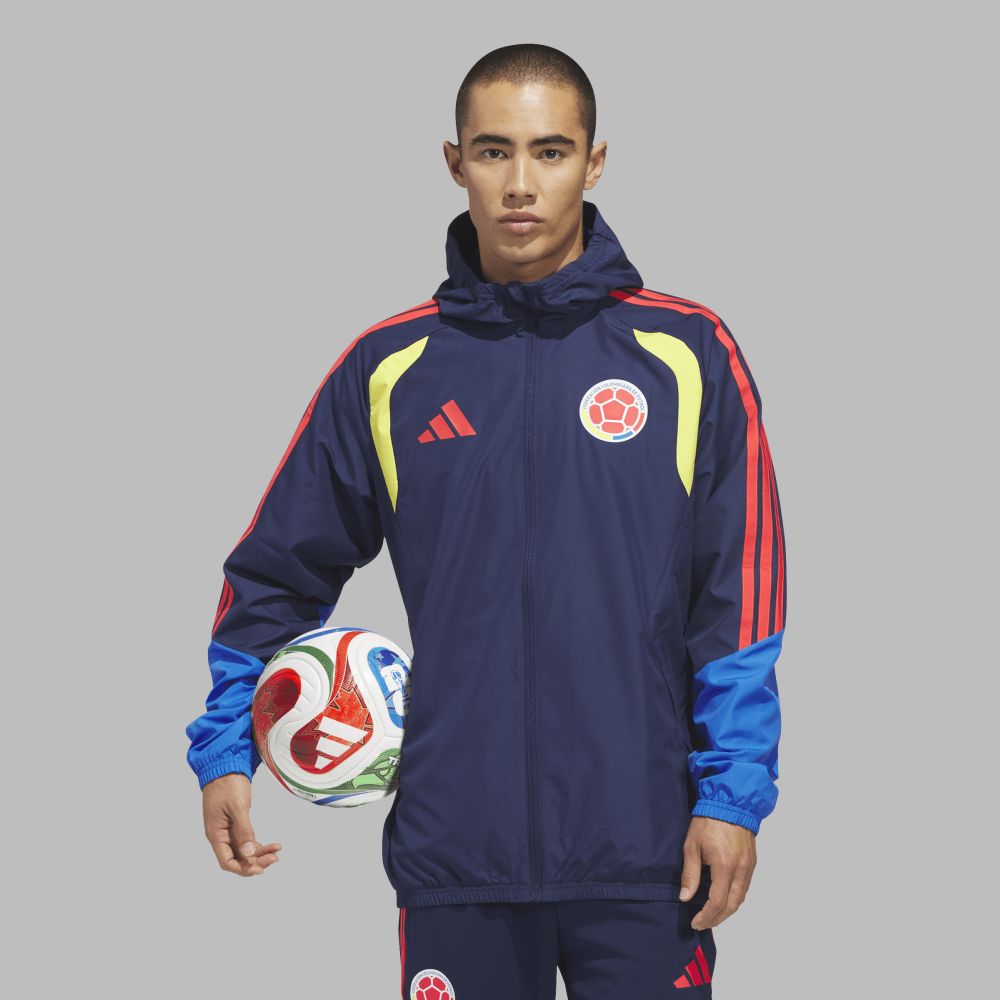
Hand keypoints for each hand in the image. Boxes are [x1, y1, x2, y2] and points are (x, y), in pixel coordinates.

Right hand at [201, 773, 282, 876]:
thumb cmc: (227, 784)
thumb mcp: (238, 807)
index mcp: (216, 834)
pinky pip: (246, 839)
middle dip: (255, 861)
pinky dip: (258, 843)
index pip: (226, 862)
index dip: (243, 869)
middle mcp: (220, 835)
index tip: (259, 869)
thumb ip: (243, 831)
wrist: (225, 765)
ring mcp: (227, 829)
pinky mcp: (235, 822)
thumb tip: (250, 854)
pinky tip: (272, 844)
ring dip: (259, 853)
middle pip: (237, 858)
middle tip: (274, 858)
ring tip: (277, 851)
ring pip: (244, 849)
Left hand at [678, 815, 756, 929]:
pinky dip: (735, 898)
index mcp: (725, 867)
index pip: (717, 902)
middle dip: (717, 918)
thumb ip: (690, 874)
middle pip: (732, 906)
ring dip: (727, 910)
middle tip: (702, 923)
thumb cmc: (708, 822)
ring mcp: (749, 867)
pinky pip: (745, 887)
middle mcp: (740, 870)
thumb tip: (685, 897)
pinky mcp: (752, 862)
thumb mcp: (692, 846)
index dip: (706, 916)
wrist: (730, 803)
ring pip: (741, 898)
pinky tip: (724, 898)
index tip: (695, 922)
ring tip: (711, 914)